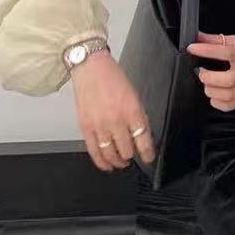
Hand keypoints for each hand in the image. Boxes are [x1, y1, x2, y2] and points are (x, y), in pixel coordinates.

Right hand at [70, 51, 154, 171]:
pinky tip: (107, 165)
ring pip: (111, 154)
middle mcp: (116, 120)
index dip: (147, 153)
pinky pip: (94, 151)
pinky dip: (101, 162)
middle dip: (131, 156)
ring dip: (118, 162)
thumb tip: (141, 136)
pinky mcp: (85, 127)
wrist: (91, 68)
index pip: (143, 140)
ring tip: (122, 163)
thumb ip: (138, 117)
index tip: (149, 158)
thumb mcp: (134, 96)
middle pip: (127, 150)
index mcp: (132, 111)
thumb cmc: (113, 78)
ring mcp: (100, 125)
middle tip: (133, 157)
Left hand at [187, 31, 234, 111]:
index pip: (215, 51)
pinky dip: (216, 100)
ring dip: (209, 86)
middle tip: (204, 69)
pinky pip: (223, 105)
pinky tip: (219, 91)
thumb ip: (218, 40)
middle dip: (203, 73)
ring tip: (213, 80)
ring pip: (214, 94)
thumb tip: (200, 37)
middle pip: (211, 78)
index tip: (192, 48)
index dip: (199, 49)